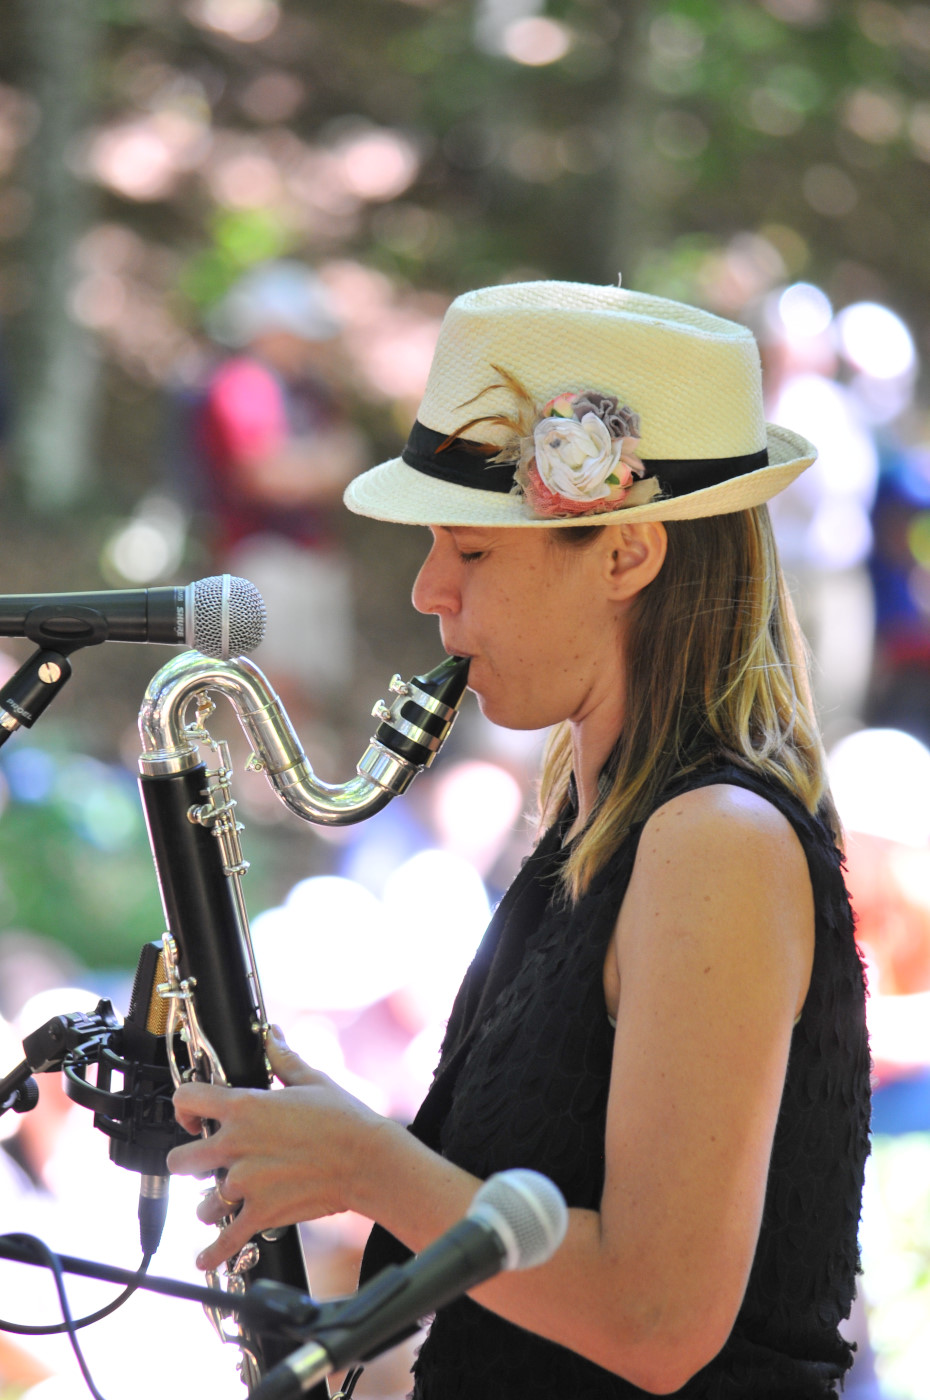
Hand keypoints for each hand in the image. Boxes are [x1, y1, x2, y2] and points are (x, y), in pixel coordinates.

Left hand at [166, 1026, 385, 1270]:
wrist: (368, 1161)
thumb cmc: (344, 1119)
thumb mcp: (312, 1080)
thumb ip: (283, 1058)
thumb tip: (272, 1035)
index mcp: (244, 1108)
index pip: (187, 1100)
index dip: (184, 1107)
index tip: (192, 1117)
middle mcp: (237, 1146)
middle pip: (179, 1160)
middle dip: (189, 1161)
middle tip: (205, 1162)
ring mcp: (246, 1184)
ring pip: (200, 1204)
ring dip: (210, 1204)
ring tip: (225, 1200)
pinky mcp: (261, 1214)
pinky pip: (224, 1240)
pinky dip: (212, 1252)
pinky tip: (204, 1256)